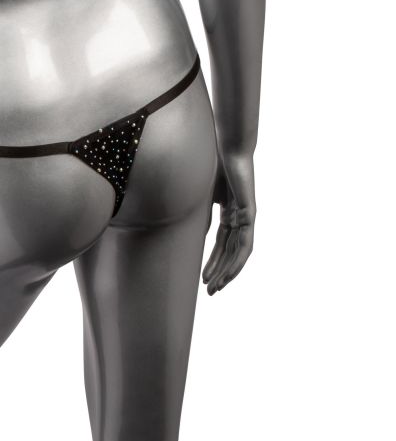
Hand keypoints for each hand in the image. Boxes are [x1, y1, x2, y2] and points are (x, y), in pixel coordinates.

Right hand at [203, 152, 256, 294]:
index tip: (203, 278)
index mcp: (229, 213)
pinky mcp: (249, 214)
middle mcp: (239, 218)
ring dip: (228, 272)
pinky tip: (229, 274)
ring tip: (216, 288)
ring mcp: (246, 217)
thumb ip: (200, 214)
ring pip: (237, 253)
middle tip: (210, 291)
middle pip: (229, 252)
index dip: (212, 261)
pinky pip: (245, 244)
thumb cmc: (215, 165)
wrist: (229, 148)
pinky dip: (237, 261)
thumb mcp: (202, 196)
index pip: (221, 244)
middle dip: (220, 273)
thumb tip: (190, 232)